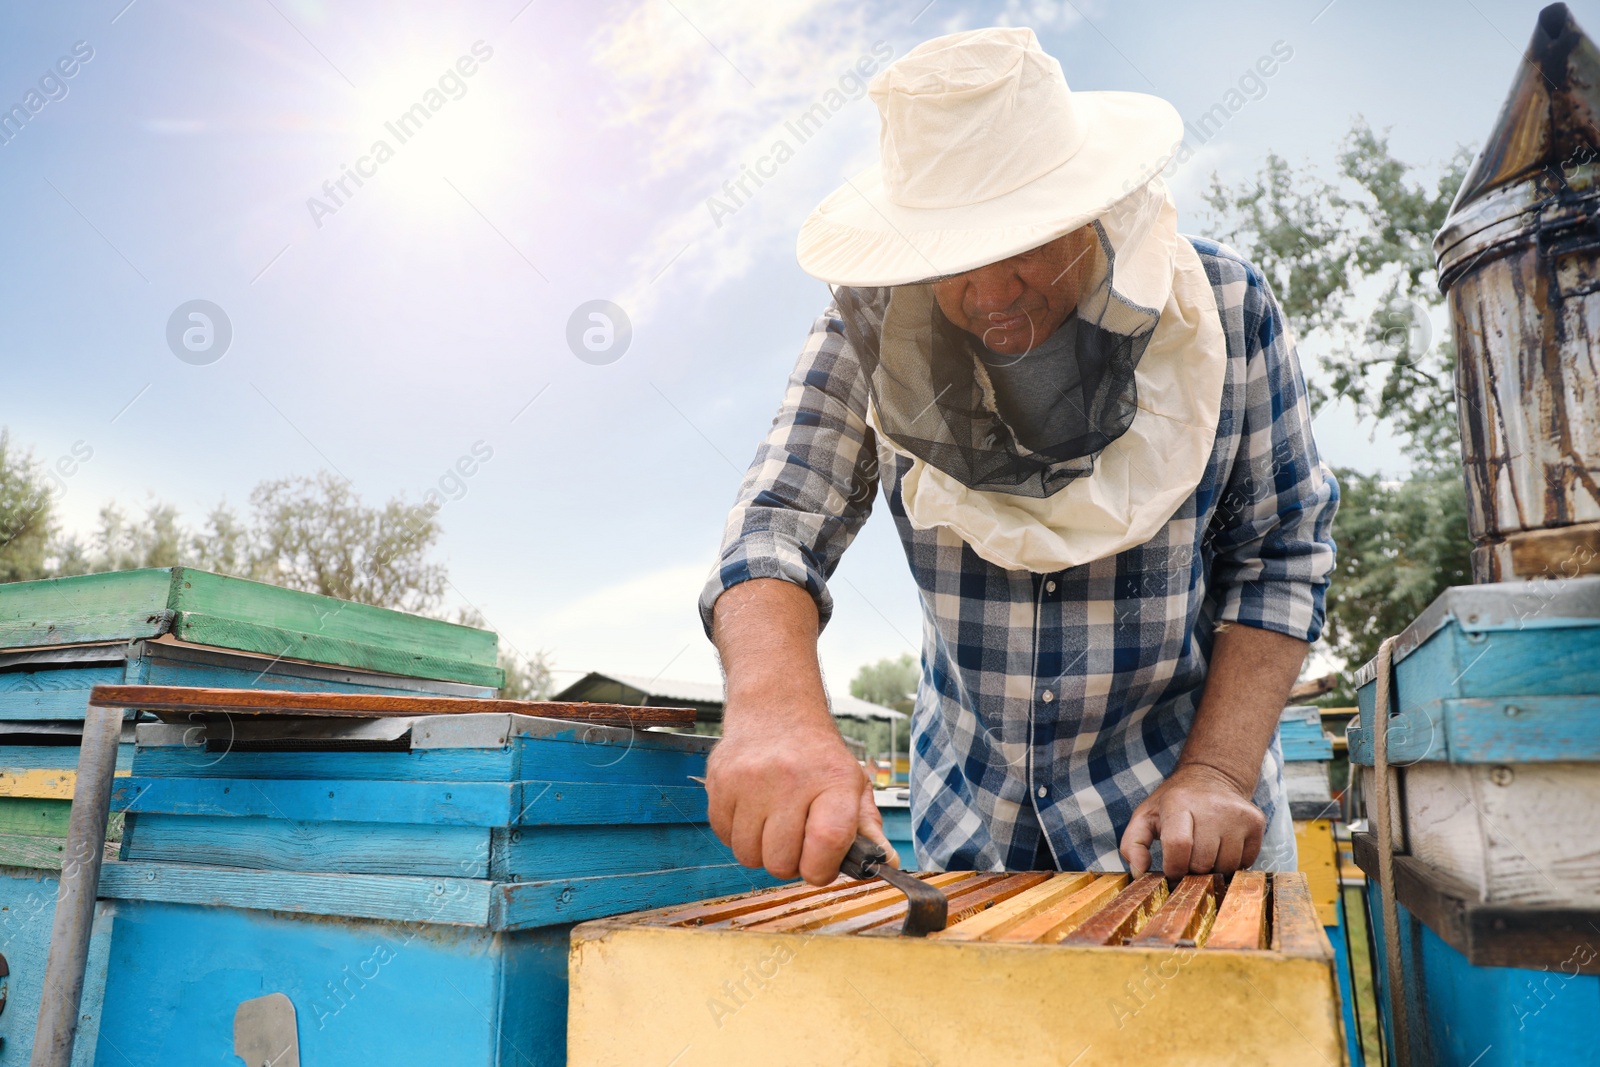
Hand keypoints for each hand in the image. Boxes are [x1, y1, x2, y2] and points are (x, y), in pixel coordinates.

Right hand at [707, 719, 897, 885]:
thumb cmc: (816, 755)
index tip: (821, 865)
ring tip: (773, 823)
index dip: (822, 869)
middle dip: (790, 862)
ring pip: (748, 855)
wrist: (775, 706)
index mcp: (832, 780)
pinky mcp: (720, 782)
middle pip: (781, 861)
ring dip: (761, 851)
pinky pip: (724, 837)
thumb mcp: (853, 783)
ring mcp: (749, 780)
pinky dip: (738, 835)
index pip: (826, 843)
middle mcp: (789, 777)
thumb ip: (868, 827)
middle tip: (796, 838)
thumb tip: (886, 863)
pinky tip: (753, 812)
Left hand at [1119, 763, 1265, 878]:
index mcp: (1179, 802)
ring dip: (1213, 868)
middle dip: (1192, 869)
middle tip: (1188, 857)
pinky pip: (1245, 863)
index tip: (1171, 868)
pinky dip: (1232, 864)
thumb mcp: (1146, 816)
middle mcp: (1212, 806)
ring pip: (1226, 867)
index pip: (1178, 846)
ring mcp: (1237, 814)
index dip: (1173, 867)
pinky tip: (1223, 847)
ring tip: (1206, 850)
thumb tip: (1139, 871)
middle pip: (1202, 862)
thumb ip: (1133, 844)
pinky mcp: (1256, 822)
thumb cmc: (1174, 803)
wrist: (1212, 777)